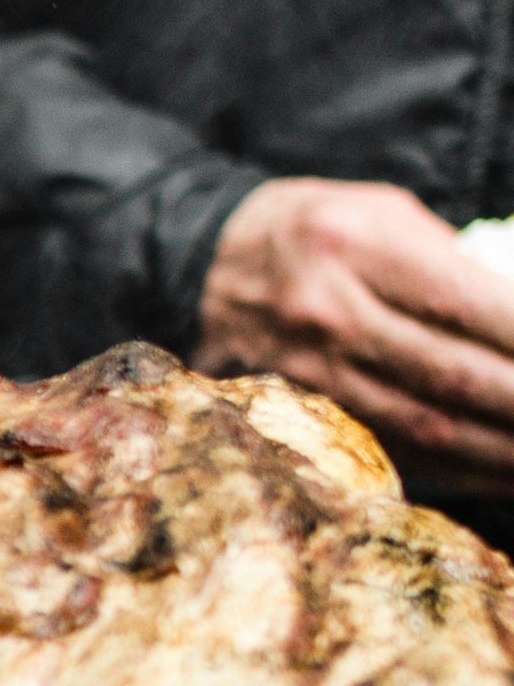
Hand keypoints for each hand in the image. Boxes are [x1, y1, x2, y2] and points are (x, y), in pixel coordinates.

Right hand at [195, 177, 513, 492]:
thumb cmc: (320, 230)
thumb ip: (457, 263)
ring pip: (426, 427)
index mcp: (357, 245)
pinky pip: (392, 450)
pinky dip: (462, 468)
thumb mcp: (386, 214)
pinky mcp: (298, 412)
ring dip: (504, 450)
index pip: (469, 305)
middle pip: (452, 377)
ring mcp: (307, 371)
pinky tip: (505, 470)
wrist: (202, 267)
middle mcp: (327, 312)